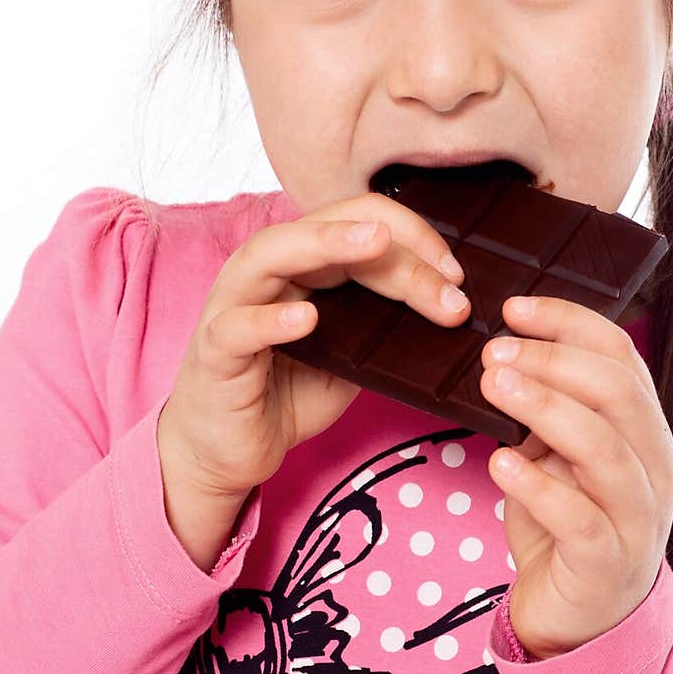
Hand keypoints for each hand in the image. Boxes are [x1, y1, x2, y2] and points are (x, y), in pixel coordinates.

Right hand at [157, 195, 470, 504]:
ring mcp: (234, 305)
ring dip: (326, 243)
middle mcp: (266, 272)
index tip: (456, 276)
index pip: (359, 222)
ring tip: (375, 244)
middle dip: (396, 251)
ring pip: (272, 254)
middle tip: (449, 283)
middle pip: (330, 233)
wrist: (226, 451)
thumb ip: (382, 322)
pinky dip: (271, 318)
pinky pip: (238, 327)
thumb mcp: (350, 355)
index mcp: (302, 265)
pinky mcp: (215, 351)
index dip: (413, 237)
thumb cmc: (285, 392)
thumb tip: (449, 307)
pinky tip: (306, 317)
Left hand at [479, 297, 672, 658]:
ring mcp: (638, 516)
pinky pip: (580, 519)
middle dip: (553, 361)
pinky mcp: (609, 564)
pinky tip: (500, 463)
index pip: (620, 356)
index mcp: (643, 428)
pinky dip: (538, 485)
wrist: (581, 621)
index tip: (513, 307)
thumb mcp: (557, 455)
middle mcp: (653, 465)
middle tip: (492, 351)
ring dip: (545, 408)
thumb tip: (502, 351)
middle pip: (617, 392)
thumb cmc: (565, 524)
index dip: (569, 322)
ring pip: (605, 448)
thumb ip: (547, 408)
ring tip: (493, 387)